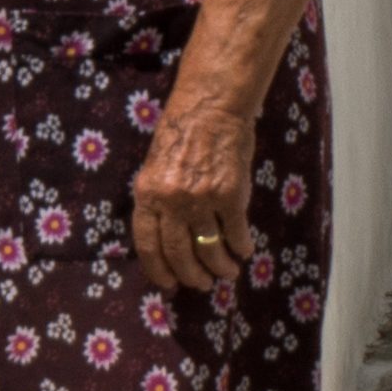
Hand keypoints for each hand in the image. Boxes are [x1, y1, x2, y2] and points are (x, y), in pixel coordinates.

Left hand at [134, 81, 262, 292]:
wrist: (212, 105)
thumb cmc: (182, 132)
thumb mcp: (155, 166)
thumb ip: (158, 200)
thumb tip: (169, 237)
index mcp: (147, 193)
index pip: (148, 245)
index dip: (159, 270)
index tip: (169, 285)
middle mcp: (171, 201)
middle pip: (179, 254)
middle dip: (191, 276)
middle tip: (201, 284)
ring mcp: (201, 199)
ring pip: (209, 249)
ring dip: (219, 267)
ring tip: (226, 273)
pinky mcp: (230, 195)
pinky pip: (235, 232)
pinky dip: (241, 246)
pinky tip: (244, 251)